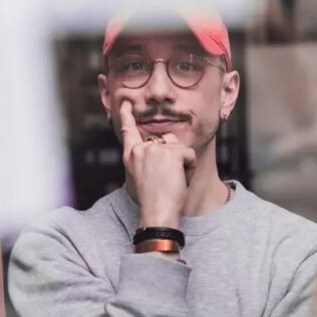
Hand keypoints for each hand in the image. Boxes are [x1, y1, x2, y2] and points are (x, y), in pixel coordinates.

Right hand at [119, 100, 195, 228]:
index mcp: (130, 156)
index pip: (128, 131)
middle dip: (176, 158)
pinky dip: (190, 168)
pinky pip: (189, 155)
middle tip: (167, 181)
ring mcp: (155, 149)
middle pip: (168, 141)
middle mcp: (140, 149)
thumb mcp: (143, 176)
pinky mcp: (171, 153)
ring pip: (180, 148)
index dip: (126, 116)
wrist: (157, 213)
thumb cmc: (153, 201)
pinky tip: (180, 180)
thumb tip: (163, 143)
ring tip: (173, 181)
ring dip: (183, 164)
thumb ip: (148, 159)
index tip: (125, 103)